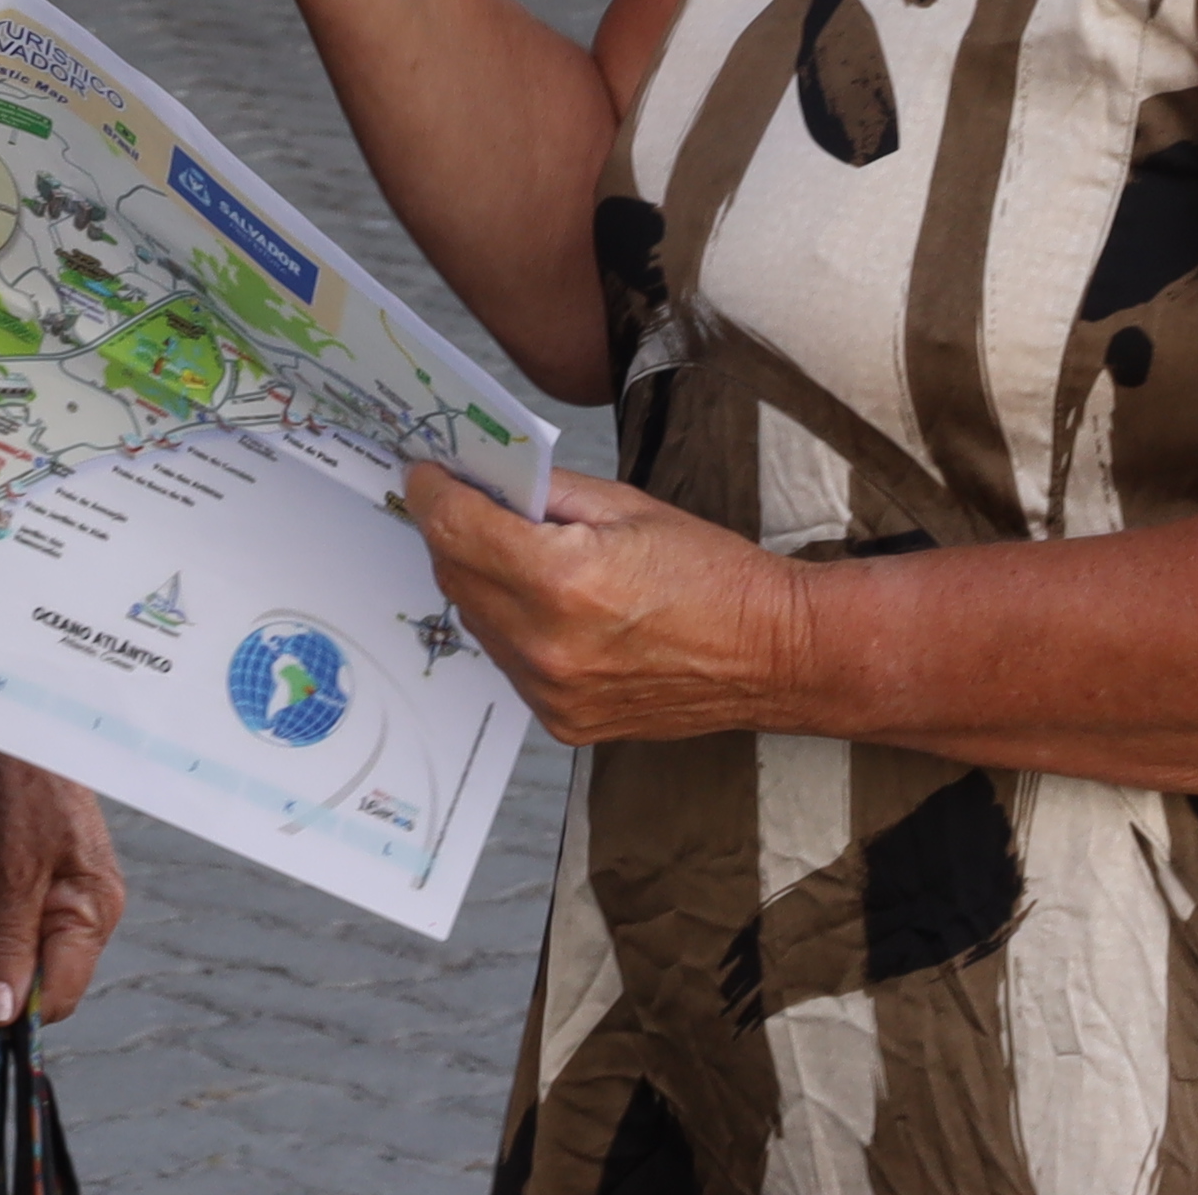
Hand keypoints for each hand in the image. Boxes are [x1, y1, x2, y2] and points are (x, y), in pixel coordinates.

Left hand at [0, 746, 126, 1028]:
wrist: (7, 724)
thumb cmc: (20, 788)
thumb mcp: (10, 873)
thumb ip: (8, 945)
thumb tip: (3, 1015)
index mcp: (93, 912)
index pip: (58, 994)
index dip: (12, 1012)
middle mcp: (83, 909)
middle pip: (32, 971)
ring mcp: (58, 891)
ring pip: (9, 942)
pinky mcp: (32, 873)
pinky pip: (2, 912)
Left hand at [407, 461, 805, 748]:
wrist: (771, 654)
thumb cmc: (712, 574)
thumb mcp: (626, 506)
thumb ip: (548, 493)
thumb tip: (489, 478)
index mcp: (563, 580)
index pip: (457, 529)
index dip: (432, 493)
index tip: (426, 474)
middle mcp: (548, 645)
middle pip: (455, 576)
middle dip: (451, 532)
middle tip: (465, 502)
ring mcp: (554, 694)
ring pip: (476, 622)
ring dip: (479, 581)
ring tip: (510, 552)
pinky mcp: (564, 722)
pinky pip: (508, 663)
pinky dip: (511, 627)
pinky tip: (542, 605)